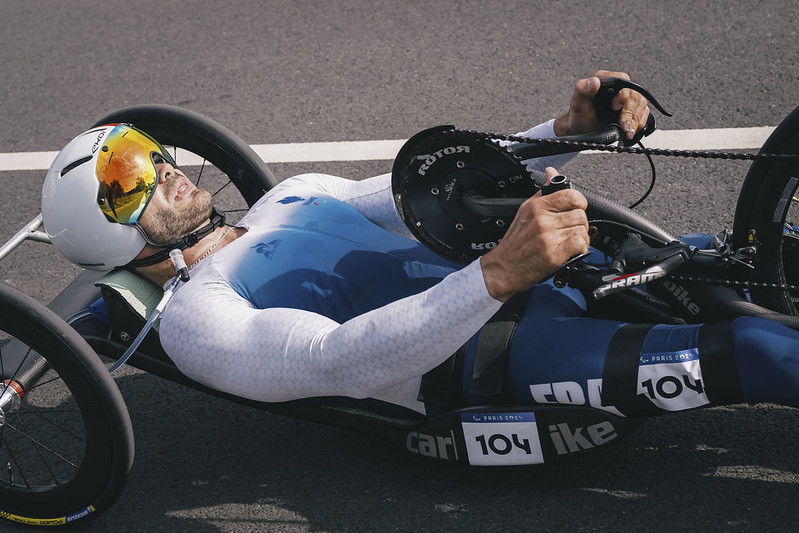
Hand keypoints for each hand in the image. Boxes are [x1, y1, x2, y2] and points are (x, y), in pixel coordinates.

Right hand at [479, 168, 589, 301]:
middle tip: (570, 230)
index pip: (572, 195)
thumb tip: (551, 173)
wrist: (503, 268)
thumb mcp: (525, 210)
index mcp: (536, 206)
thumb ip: (543, 192)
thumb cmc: (515, 242)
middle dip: (580, 223)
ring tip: (568, 242)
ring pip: (582, 230)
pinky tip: (570, 250)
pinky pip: (580, 244)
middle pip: (580, 214)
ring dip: (580, 237)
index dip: (579, 203)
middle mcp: (542, 220)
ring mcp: (548, 238)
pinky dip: (580, 248)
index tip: (575, 209)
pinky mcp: (553, 255)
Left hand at [553, 70, 649, 140]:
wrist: (583, 130)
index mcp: (606, 80)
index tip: (614, 108)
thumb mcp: (577, 103)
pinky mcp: (632, 110)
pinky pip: (643, 114)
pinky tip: (630, 131)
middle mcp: (619, 88)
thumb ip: (582, 90)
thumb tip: (593, 81)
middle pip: (635, 95)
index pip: (623, 80)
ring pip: (641, 105)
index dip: (622, 95)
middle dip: (630, 113)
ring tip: (627, 131)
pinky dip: (639, 124)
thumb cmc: (579, 116)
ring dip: (635, 121)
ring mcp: (627, 99)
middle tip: (623, 125)